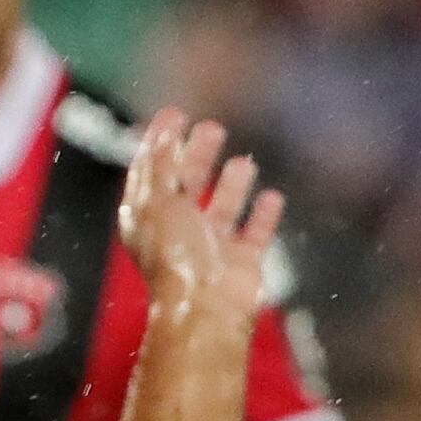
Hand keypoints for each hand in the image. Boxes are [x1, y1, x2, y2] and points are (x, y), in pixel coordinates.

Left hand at [116, 111, 284, 326]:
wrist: (207, 308)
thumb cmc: (177, 256)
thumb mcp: (158, 203)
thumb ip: (160, 167)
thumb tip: (161, 132)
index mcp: (148, 216)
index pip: (150, 170)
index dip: (159, 141)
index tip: (173, 112)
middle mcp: (177, 230)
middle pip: (187, 185)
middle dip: (197, 156)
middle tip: (212, 127)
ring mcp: (211, 246)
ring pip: (222, 208)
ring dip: (231, 184)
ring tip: (242, 160)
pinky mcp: (241, 262)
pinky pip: (254, 233)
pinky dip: (262, 216)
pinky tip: (273, 195)